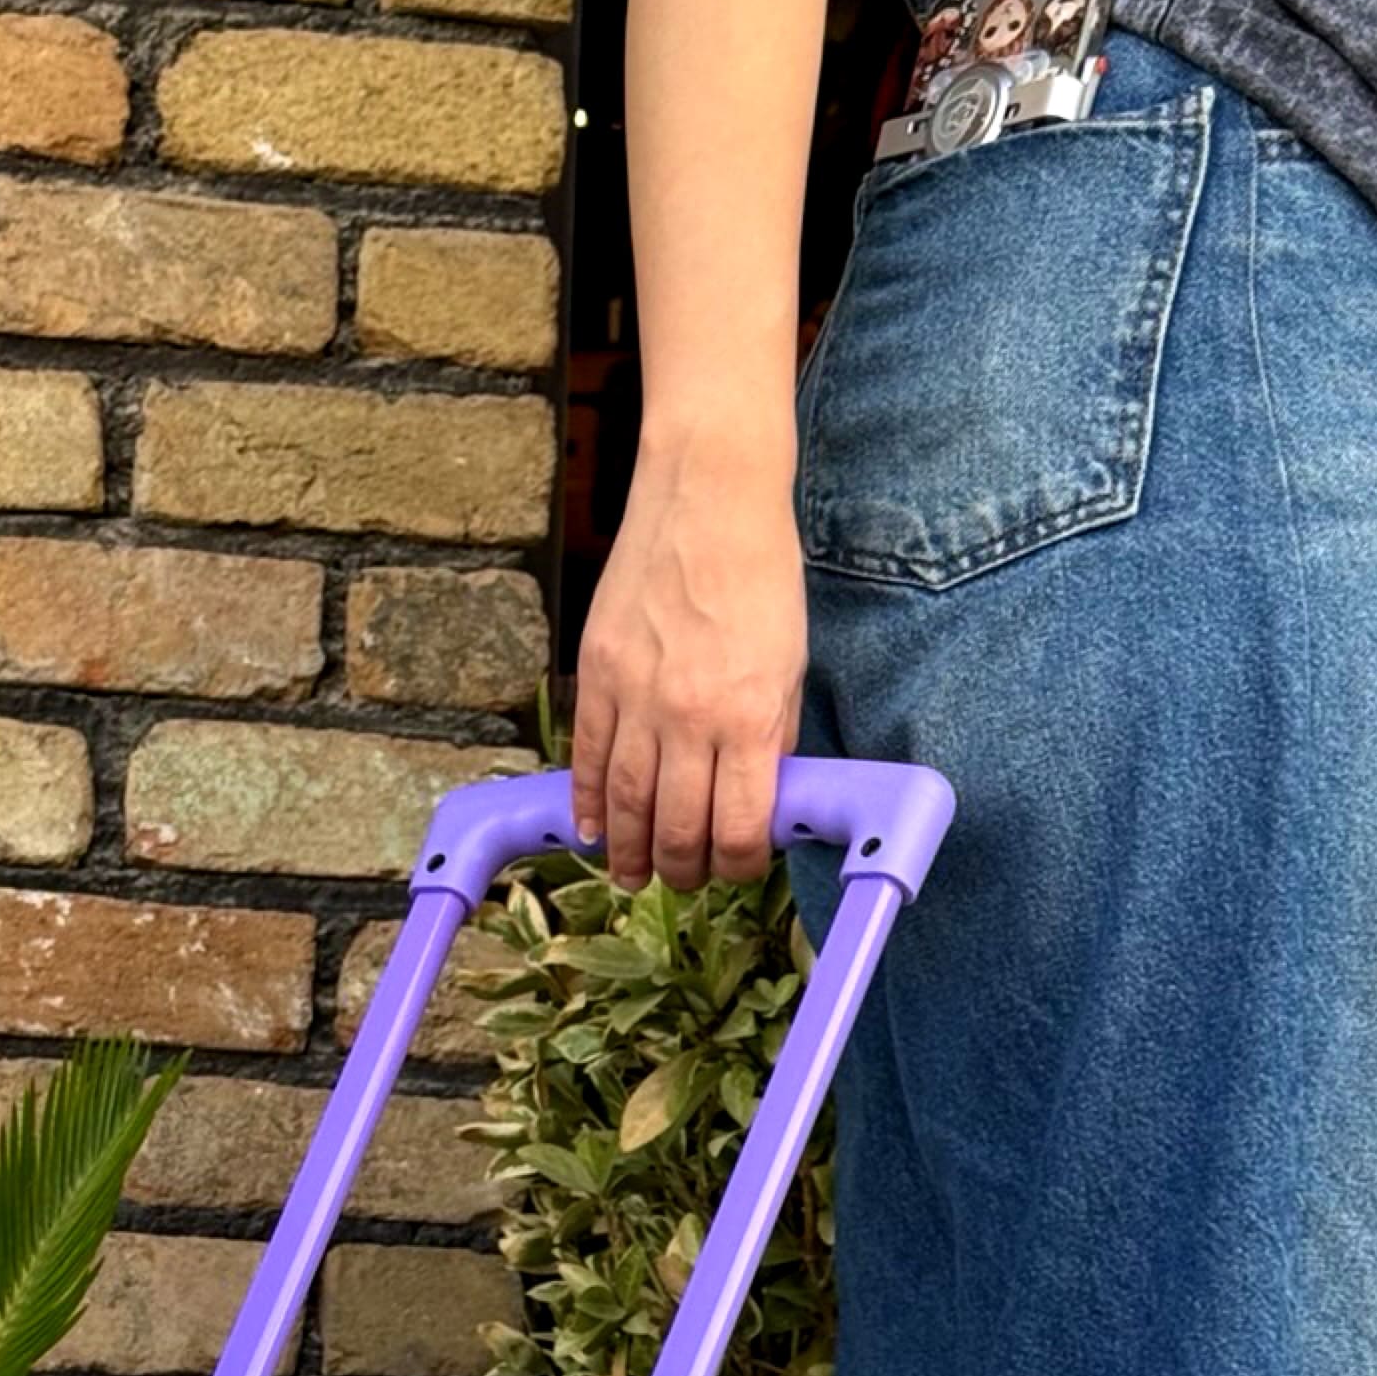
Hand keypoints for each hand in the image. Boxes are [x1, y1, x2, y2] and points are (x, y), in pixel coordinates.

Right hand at [571, 441, 806, 892]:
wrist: (709, 496)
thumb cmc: (762, 574)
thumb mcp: (790, 663)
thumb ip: (772, 735)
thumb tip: (756, 795)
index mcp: (748, 716)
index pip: (737, 826)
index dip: (736, 863)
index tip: (736, 867)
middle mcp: (688, 716)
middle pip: (675, 825)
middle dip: (680, 866)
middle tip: (682, 880)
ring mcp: (635, 694)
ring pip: (624, 801)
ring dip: (627, 849)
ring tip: (630, 875)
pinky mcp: (597, 671)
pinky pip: (587, 754)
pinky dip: (586, 798)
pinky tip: (589, 828)